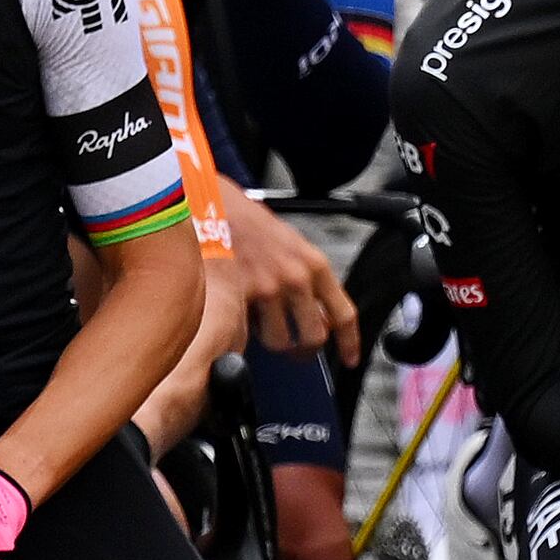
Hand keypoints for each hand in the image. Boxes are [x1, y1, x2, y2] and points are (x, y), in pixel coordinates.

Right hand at [220, 189, 358, 357]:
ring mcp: (267, 285)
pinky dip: (243, 332)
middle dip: (304, 349)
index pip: (343, 314)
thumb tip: (317, 319)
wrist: (209, 201)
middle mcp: (296, 276)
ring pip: (279, 341)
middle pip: (314, 337)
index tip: (349, 359)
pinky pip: (247, 332)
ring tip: (258, 322)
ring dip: (269, 339)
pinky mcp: (239, 292)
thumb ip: (307, 281)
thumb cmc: (247, 224)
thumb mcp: (290, 246)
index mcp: (314, 264)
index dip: (349, 343)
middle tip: (293, 349)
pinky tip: (238, 316)